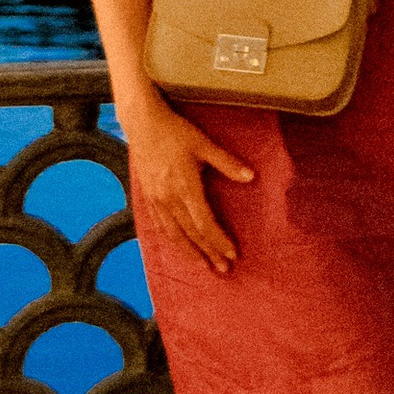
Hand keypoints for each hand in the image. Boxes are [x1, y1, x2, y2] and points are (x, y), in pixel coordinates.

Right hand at [125, 89, 251, 275]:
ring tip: (203, 265)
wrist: (142, 123)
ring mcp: (155, 199)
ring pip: (173, 234)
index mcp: (185, 186)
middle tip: (224, 270)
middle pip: (191, 234)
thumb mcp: (204, 144)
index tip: (232, 253)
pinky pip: (160, 225)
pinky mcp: (147, 196)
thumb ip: (227, 163)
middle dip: (208, 253)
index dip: (219, 241)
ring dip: (189, 252)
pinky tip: (179, 246)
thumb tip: (251, 177)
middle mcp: (168, 198)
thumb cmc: (176, 131)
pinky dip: (172, 239)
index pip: (204, 223)